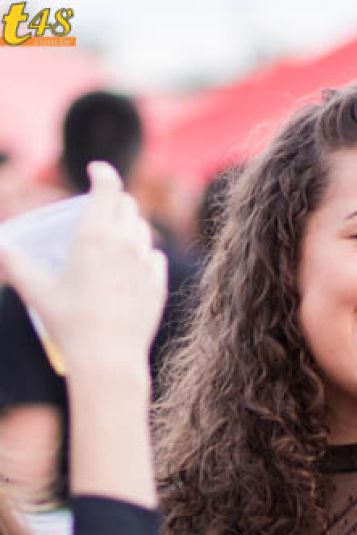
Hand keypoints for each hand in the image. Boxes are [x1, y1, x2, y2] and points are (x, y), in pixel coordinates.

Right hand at [0, 161, 167, 371]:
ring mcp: (145, 263)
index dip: (102, 173)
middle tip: (103, 206)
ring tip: (116, 235)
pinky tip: (134, 263)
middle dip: (114, 200)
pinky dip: (143, 254)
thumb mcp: (36, 291)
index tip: (95, 171)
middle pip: (127, 205)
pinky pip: (154, 257)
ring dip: (129, 226)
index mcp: (94, 234)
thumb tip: (2, 248)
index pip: (108, 186)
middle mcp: (125, 243)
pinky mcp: (158, 284)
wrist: (108, 358)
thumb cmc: (69, 323)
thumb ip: (16, 265)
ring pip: (143, 230)